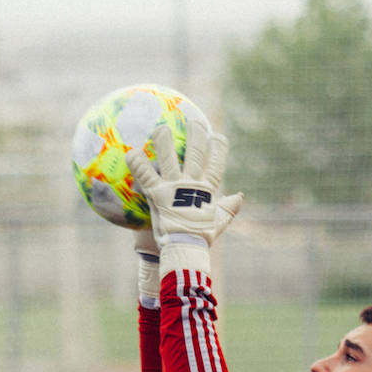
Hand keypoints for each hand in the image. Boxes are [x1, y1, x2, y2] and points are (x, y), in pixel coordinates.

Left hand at [126, 121, 242, 252]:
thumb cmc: (201, 238)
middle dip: (195, 134)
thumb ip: (229, 208)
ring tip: (160, 128)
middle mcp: (192, 184)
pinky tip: (131, 152)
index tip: (217, 136)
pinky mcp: (156, 195)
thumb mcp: (219, 222)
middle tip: (193, 122)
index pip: (217, 163)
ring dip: (164, 141)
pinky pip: (145, 174)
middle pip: (195, 152)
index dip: (218, 147)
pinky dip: (138, 163)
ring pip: (169, 158)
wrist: (185, 249)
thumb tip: (240, 197)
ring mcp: (174, 188)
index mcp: (208, 189)